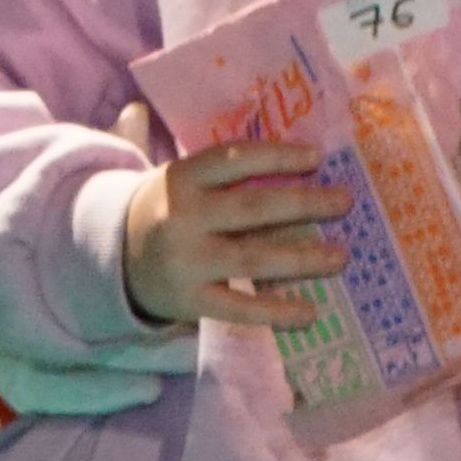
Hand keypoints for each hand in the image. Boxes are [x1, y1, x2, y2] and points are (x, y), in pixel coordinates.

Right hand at [119, 136, 348, 330]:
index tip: (317, 158)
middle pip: (252, 208)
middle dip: (303, 203)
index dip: (276, 157)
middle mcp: (183, 217)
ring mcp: (186, 262)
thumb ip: (225, 165)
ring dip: (302, 258)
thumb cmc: (169, 211)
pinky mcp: (190, 301)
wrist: (114, 260)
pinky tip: (310, 312)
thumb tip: (286, 149)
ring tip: (341, 257)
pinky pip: (239, 308)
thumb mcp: (180, 179)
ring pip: (252, 258)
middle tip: (345, 202)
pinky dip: (276, 312)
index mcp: (182, 178)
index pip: (233, 161)